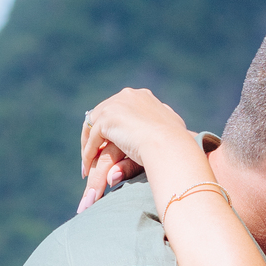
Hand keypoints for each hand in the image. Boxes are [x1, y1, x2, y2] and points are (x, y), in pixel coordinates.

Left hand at [77, 89, 189, 213]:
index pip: (119, 110)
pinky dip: (88, 153)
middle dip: (96, 136)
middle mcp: (127, 96)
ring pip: (94, 126)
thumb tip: (156, 133)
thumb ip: (158, 127)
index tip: (109, 146)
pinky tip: (88, 168)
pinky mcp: (107, 118)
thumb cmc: (177, 144)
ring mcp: (116, 105)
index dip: (113, 129)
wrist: (171, 145)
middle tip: (93, 155)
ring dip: (89, 146)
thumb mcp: (169, 130)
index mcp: (142, 97)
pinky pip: (93, 138)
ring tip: (87, 166)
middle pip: (102, 115)